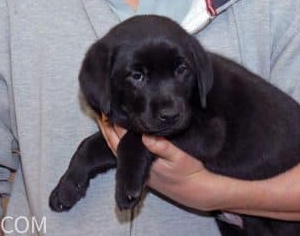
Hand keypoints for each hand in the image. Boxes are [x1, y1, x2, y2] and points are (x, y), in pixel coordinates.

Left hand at [95, 115, 222, 211]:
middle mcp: (137, 165)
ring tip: (106, 118)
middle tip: (101, 109)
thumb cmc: (190, 172)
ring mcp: (140, 167)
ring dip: (112, 133)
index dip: (116, 124)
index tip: (111, 108)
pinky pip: (127, 152)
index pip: (122, 139)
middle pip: (115, 143)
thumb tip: (146, 136)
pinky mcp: (145, 168)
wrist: (197, 191)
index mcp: (143, 160)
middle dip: (108, 127)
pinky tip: (122, 131)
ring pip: (119, 148)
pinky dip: (121, 140)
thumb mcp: (180, 157)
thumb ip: (163, 147)